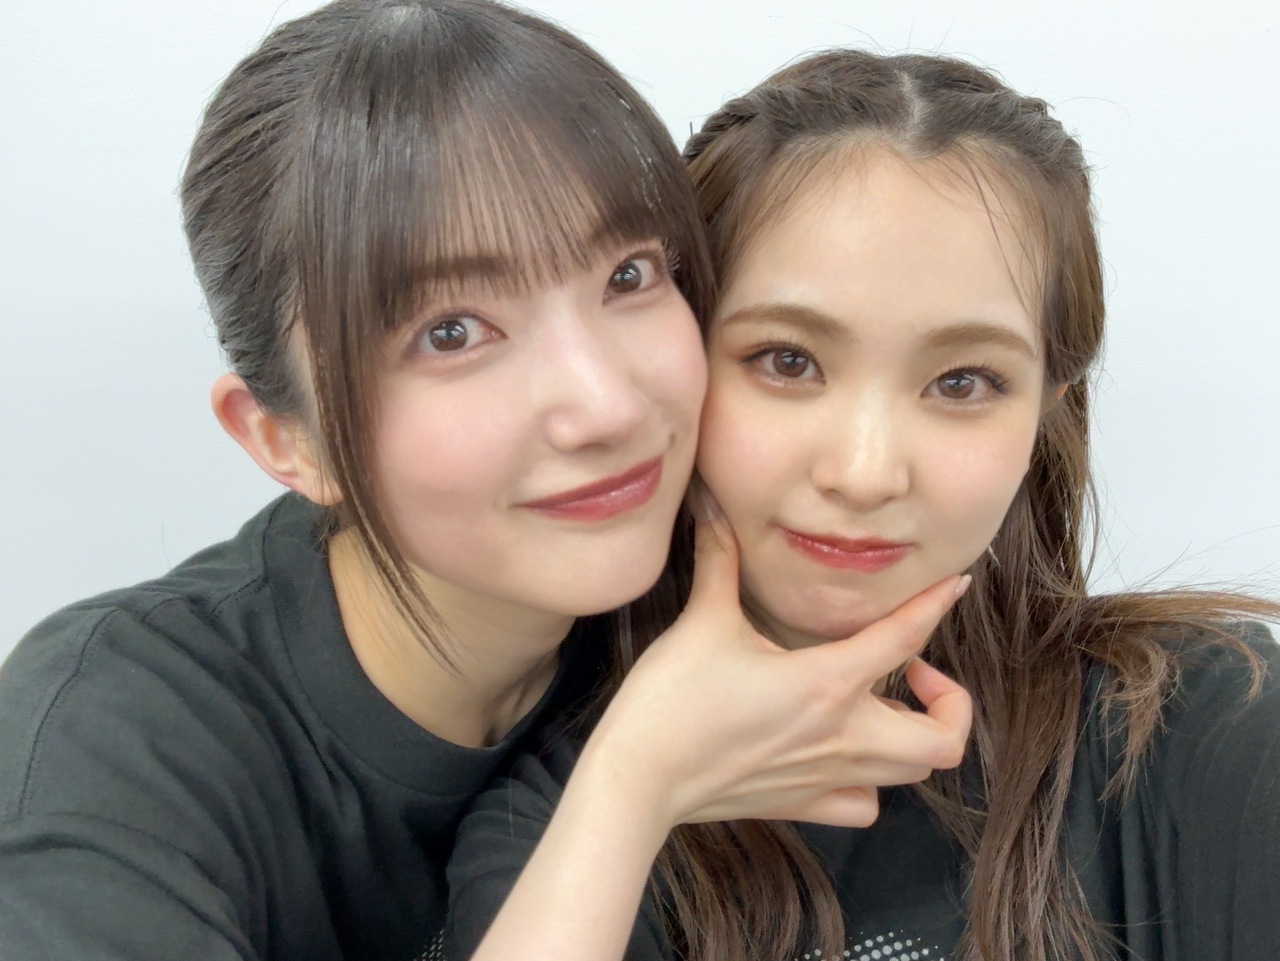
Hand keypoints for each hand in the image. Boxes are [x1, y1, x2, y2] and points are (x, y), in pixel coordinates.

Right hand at [581, 506, 971, 831]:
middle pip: (942, 740)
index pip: (905, 637)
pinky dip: (869, 784)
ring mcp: (825, 777)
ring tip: (883, 707)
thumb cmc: (669, 702)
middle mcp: (841, 735)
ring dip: (912, 739)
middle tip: (916, 672)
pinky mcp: (801, 805)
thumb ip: (719, 559)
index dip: (935, 604)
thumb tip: (714, 505)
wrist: (636, 779)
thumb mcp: (701, 621)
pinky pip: (862, 806)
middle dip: (949, 704)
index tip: (954, 585)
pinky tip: (844, 757)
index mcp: (826, 682)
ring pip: (910, 774)